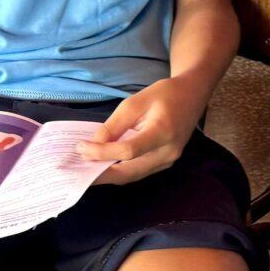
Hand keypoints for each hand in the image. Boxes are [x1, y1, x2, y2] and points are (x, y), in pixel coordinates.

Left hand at [78, 78, 207, 185]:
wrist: (193, 96)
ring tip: (86, 169)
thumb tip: (93, 146)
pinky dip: (119, 170)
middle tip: (77, 169)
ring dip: (108, 174)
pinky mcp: (165, 162)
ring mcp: (169, 160)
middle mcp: (168, 152)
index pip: (128, 151)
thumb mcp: (135, 102)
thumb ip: (114, 126)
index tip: (80, 146)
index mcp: (163, 132)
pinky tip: (104, 165)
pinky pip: (138, 172)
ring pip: (133, 176)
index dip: (101, 152)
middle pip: (129, 172)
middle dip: (100, 173)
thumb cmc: (164, 94)